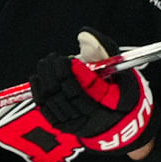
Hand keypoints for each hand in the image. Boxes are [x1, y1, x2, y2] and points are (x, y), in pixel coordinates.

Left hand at [29, 31, 153, 150]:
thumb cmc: (123, 93)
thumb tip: (84, 34)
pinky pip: (46, 110)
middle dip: (55, 73)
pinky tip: (37, 79)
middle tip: (53, 58)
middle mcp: (91, 118)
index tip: (67, 59)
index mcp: (109, 105)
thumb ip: (105, 50)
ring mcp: (76, 124)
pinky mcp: (65, 127)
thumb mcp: (122, 70)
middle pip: (65, 95)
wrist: (122, 123)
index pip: (85, 90)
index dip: (72, 74)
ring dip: (45, 80)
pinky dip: (39, 93)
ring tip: (45, 64)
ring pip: (53, 102)